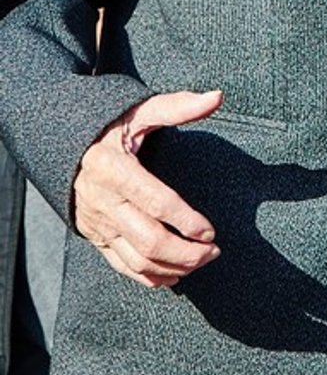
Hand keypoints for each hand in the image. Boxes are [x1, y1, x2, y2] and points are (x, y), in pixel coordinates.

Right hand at [73, 90, 223, 287]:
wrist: (63, 145)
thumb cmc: (109, 125)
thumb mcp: (139, 111)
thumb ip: (177, 107)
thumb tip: (217, 97)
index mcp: (113, 168)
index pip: (155, 202)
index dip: (185, 220)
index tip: (210, 231)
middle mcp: (102, 200)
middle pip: (147, 239)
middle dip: (185, 252)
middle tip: (213, 251)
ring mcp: (97, 223)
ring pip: (136, 259)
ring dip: (172, 267)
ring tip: (201, 261)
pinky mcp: (95, 236)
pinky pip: (121, 266)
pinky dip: (149, 277)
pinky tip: (174, 276)